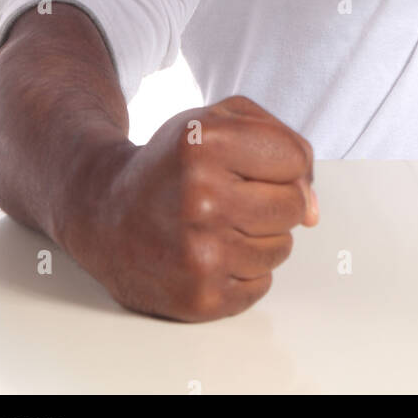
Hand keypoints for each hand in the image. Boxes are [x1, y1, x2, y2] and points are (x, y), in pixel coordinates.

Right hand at [63, 95, 317, 321]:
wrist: (104, 214)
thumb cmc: (172, 165)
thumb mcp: (216, 120)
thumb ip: (281, 139)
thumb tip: (313, 210)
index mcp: (204, 144)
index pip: (296, 159)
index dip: (280, 161)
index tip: (248, 164)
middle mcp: (200, 199)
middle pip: (294, 206)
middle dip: (272, 199)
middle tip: (232, 195)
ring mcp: (200, 254)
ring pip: (282, 248)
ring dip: (258, 236)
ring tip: (216, 223)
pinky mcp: (200, 298)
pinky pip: (261, 284)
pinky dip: (242, 270)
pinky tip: (208, 252)